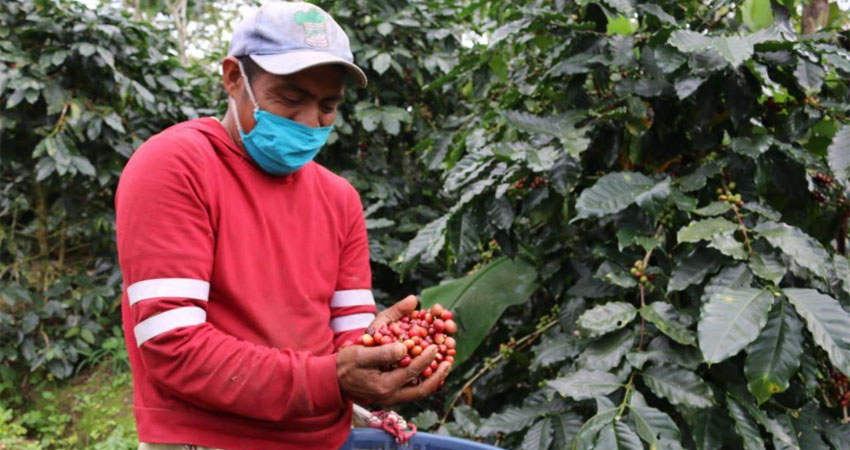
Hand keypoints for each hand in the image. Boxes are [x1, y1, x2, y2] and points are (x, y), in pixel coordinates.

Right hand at [336, 295, 450, 404]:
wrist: (332, 379)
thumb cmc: (345, 364)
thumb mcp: (361, 354)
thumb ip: (383, 352)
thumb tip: (404, 347)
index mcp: (384, 386)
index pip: (411, 372)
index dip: (425, 358)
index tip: (434, 347)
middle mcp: (390, 396)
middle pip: (421, 390)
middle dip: (437, 377)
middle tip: (448, 362)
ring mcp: (391, 397)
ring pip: (418, 392)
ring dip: (432, 379)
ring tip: (443, 366)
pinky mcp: (390, 395)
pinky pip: (411, 390)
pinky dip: (422, 380)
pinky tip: (429, 369)